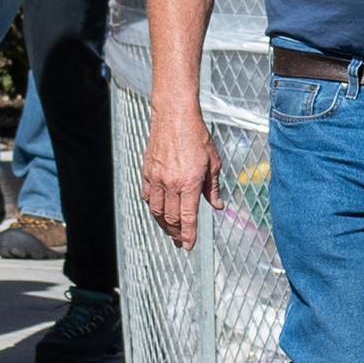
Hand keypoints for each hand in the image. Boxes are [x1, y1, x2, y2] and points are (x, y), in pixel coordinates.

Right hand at [140, 104, 216, 251]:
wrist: (174, 116)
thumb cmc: (197, 136)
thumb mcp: (213, 162)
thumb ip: (213, 187)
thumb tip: (217, 205)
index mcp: (189, 182)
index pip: (188, 217)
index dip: (188, 235)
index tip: (188, 246)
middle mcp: (170, 183)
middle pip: (171, 217)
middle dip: (176, 233)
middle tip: (180, 241)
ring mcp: (156, 178)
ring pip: (156, 210)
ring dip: (163, 224)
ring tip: (170, 231)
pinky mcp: (147, 171)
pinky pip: (146, 196)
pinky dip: (152, 207)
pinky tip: (158, 211)